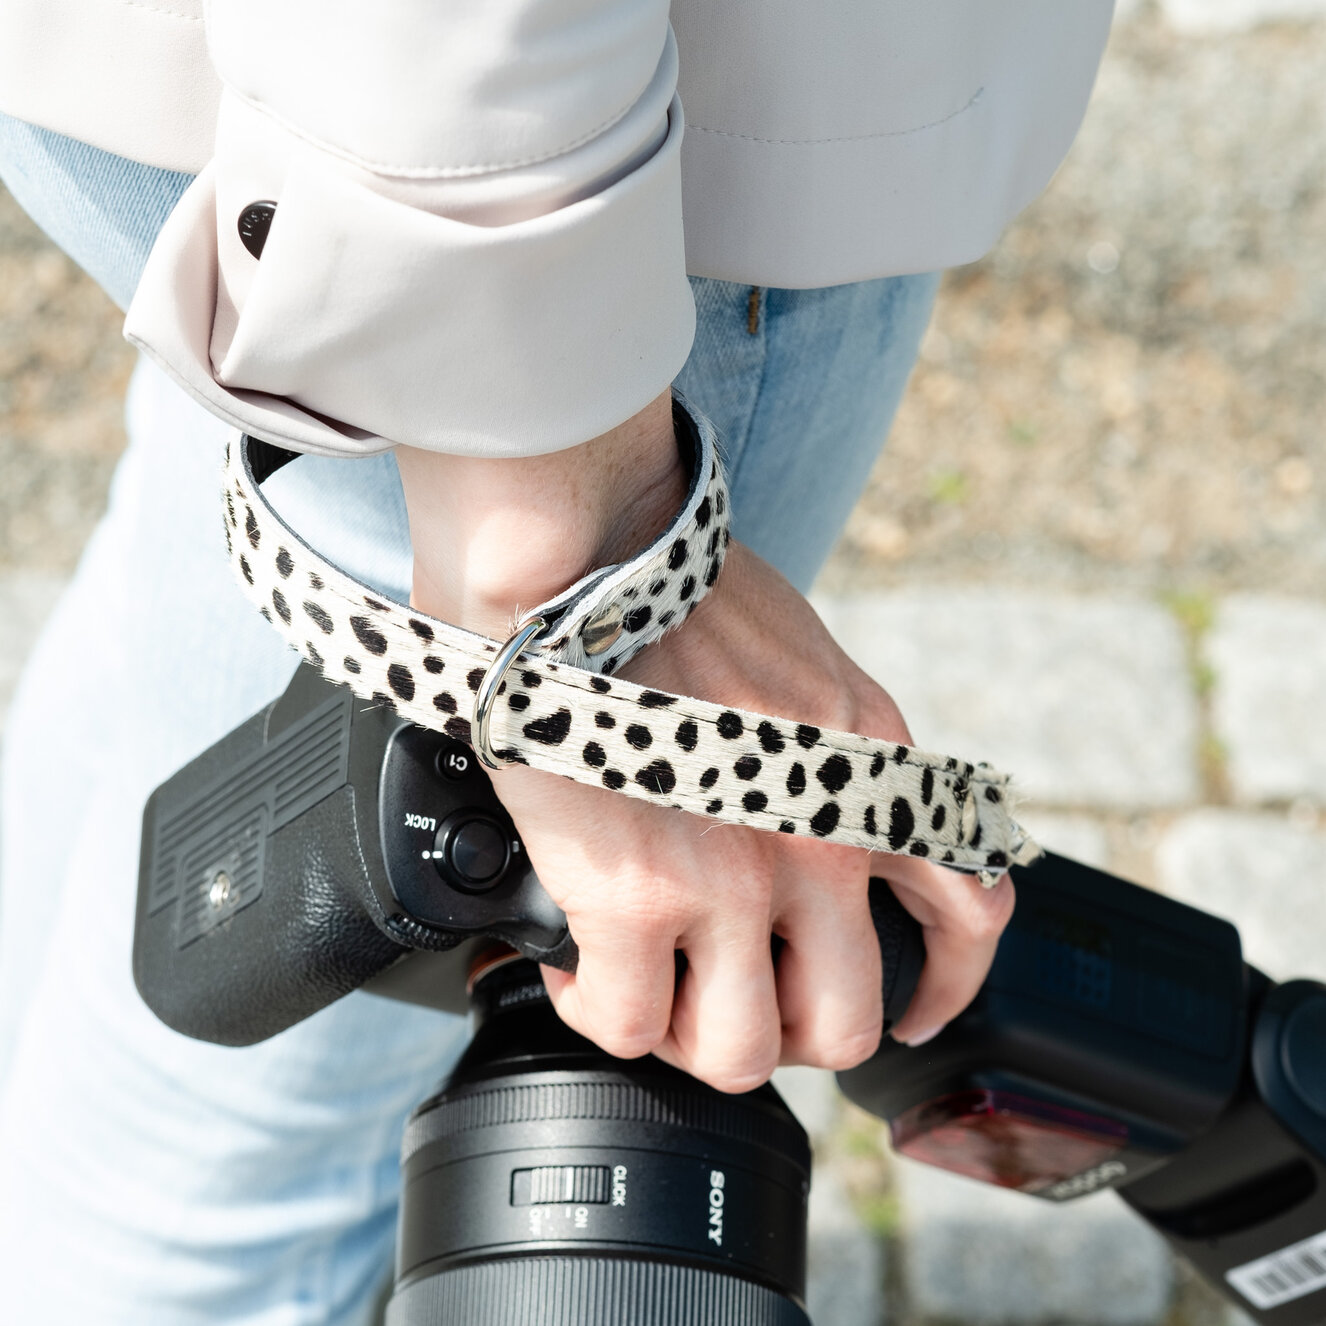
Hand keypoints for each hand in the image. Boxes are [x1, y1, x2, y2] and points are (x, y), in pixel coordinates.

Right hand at [488, 543, 1014, 1087]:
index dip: (942, 988)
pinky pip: (627, 1022)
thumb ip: (824, 749)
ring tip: (648, 991)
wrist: (584, 548)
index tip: (911, 1013)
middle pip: (845, 1023)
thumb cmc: (671, 585)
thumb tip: (797, 806)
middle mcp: (825, 832)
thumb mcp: (803, 663)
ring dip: (688, 1035)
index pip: (969, 912)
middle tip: (733, 1000)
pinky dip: (597, 1009)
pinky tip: (577, 967)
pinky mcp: (637, 895)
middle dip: (786, 1029)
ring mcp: (737, 875)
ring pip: (739, 1050)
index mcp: (874, 768)